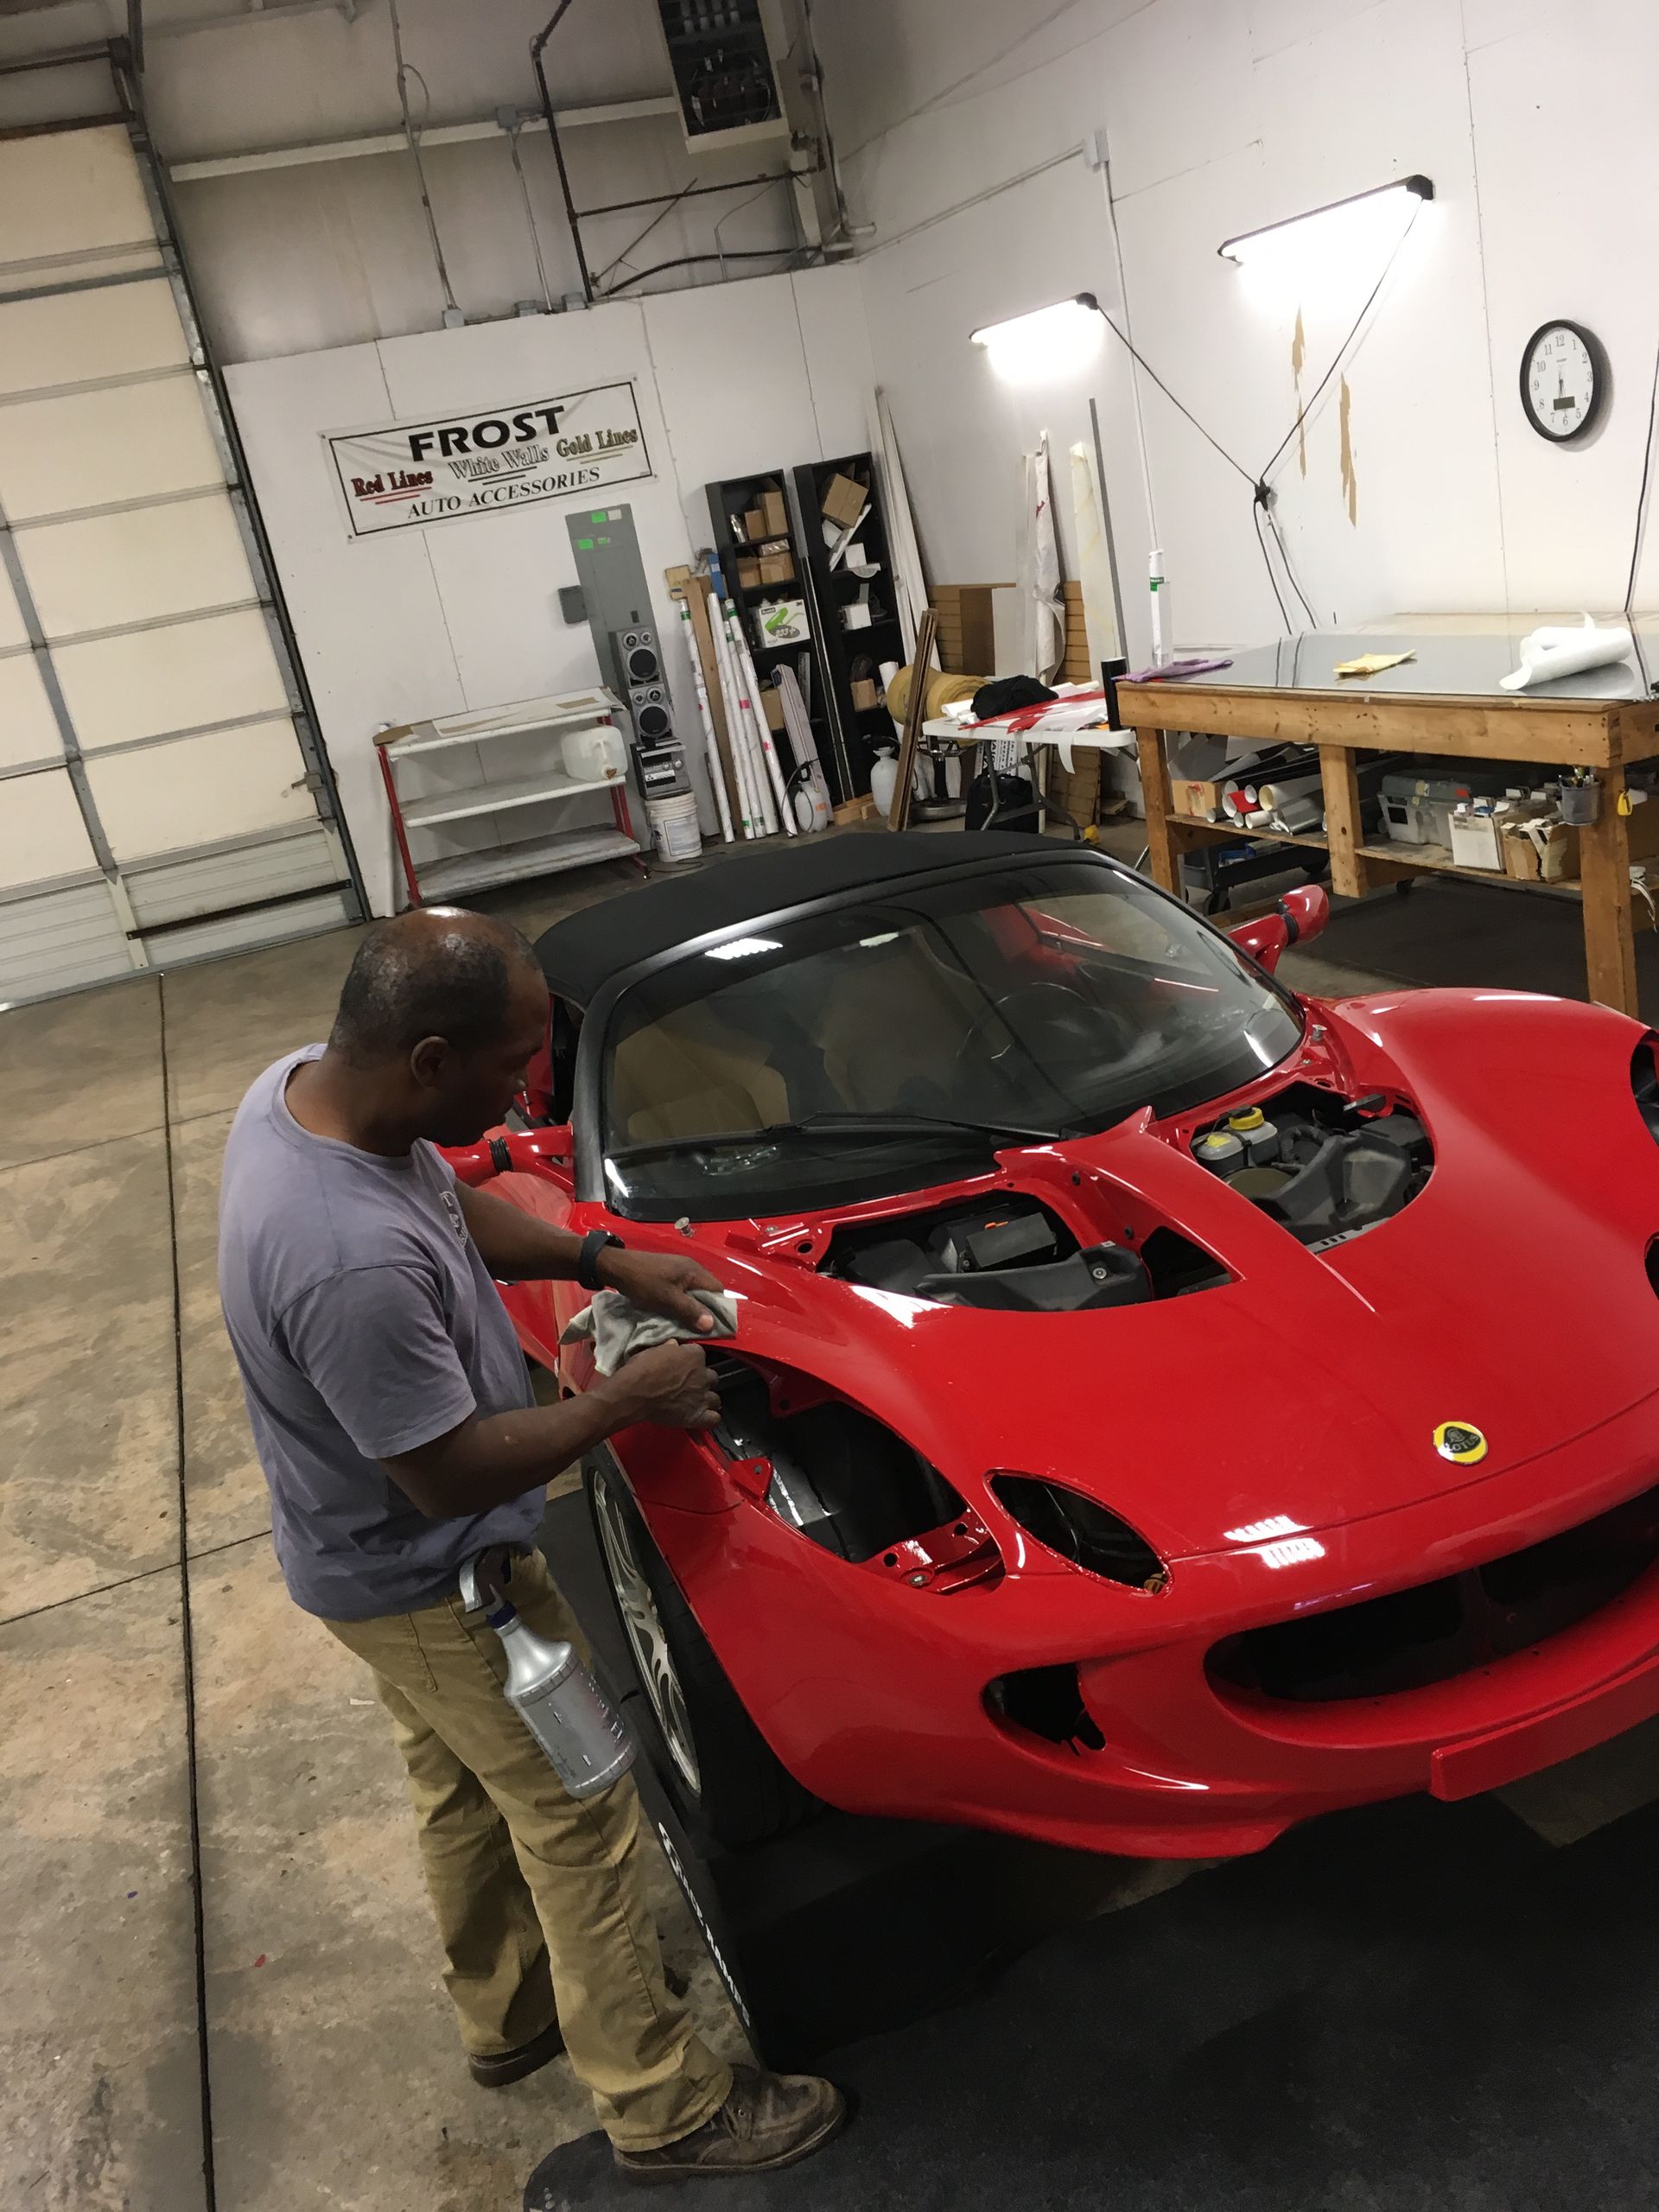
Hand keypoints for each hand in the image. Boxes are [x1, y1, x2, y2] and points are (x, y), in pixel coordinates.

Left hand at [599, 1247, 727, 1334]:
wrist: (617, 1267)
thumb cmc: (643, 1283)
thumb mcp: (667, 1300)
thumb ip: (690, 1311)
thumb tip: (712, 1325)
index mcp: (694, 1271)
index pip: (718, 1290)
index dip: (719, 1308)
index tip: (714, 1325)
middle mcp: (691, 1268)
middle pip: (707, 1291)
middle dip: (705, 1309)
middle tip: (699, 1327)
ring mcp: (679, 1270)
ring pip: (694, 1292)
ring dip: (692, 1307)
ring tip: (687, 1323)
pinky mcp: (668, 1274)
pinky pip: (683, 1290)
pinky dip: (682, 1302)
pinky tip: (676, 1312)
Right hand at [604, 1342, 720, 1431]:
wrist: (634, 1393)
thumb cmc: (641, 1370)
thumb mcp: (653, 1351)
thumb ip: (668, 1348)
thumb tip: (674, 1345)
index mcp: (695, 1356)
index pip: (699, 1355)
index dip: (690, 1361)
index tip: (681, 1365)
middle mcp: (703, 1375)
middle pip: (711, 1377)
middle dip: (701, 1380)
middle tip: (687, 1385)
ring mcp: (702, 1396)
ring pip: (715, 1398)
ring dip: (706, 1399)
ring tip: (694, 1403)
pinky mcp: (698, 1416)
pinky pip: (714, 1418)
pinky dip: (709, 1418)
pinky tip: (700, 1417)